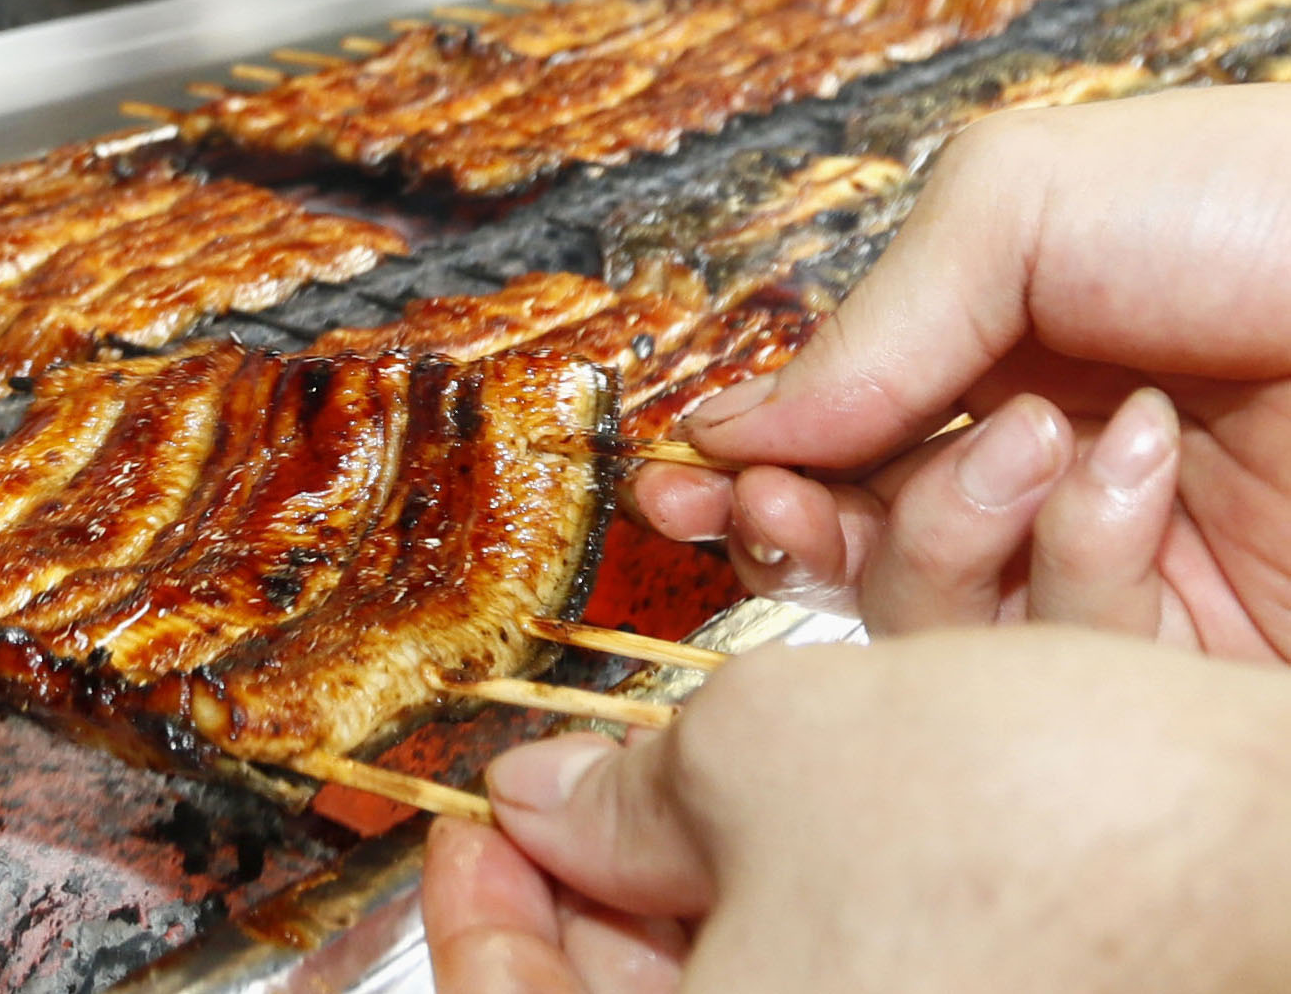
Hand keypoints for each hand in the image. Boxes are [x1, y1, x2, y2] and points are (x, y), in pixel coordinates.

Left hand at [426, 632, 1290, 993]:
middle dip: (596, 905)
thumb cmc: (1026, 818)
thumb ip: (623, 794)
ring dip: (710, 908)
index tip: (472, 827)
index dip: (479, 917)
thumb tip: (547, 808)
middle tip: (575, 797)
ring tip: (705, 789)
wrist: (1276, 853)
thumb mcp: (764, 749)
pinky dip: (817, 934)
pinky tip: (813, 836)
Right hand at [631, 90, 1290, 659]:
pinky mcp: (1195, 672)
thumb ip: (872, 312)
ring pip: (946, 626)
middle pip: (866, 545)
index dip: (755, 461)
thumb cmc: (1265, 200)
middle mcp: (1051, 470)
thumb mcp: (1021, 197)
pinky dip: (1068, 573)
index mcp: (1006, 348)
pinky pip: (1063, 671)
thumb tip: (739, 420)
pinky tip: (1123, 487)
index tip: (686, 478)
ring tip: (1032, 443)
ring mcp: (1125, 576)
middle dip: (806, 525)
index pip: (840, 432)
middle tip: (775, 506)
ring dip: (951, 534)